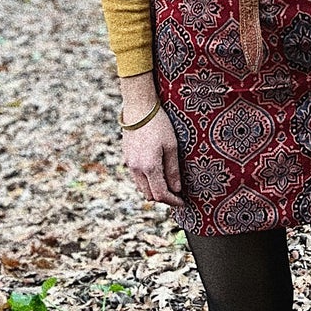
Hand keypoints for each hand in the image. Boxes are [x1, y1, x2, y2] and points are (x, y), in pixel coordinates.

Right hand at [120, 72, 183, 209]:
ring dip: (154, 190)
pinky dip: (147, 181)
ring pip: (142, 188)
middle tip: (177, 194)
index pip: (161, 194)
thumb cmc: (159, 124)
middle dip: (164, 198)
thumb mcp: (172, 146)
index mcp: (149, 167)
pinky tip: (157, 173)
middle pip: (150, 195)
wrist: (138, 108)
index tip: (183, 202)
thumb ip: (173, 170)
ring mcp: (129, 164)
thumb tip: (177, 189)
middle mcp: (136, 169)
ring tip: (168, 184)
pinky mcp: (127, 158)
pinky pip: (137, 178)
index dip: (173, 202)